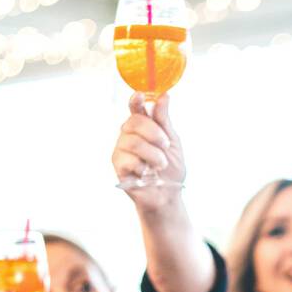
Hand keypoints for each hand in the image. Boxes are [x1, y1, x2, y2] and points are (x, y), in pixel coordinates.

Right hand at [111, 93, 185, 208]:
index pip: (135, 109)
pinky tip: (146, 173)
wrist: (168, 195)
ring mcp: (121, 150)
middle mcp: (129, 135)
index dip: (135, 101)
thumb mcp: (173, 142)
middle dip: (153, 132)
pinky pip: (127, 159)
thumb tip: (163, 96)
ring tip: (161, 164)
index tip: (139, 95)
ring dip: (152, 153)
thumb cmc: (171, 169)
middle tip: (165, 144)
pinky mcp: (118, 166)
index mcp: (143, 127)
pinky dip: (142, 166)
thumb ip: (164, 121)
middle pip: (134, 122)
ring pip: (132, 141)